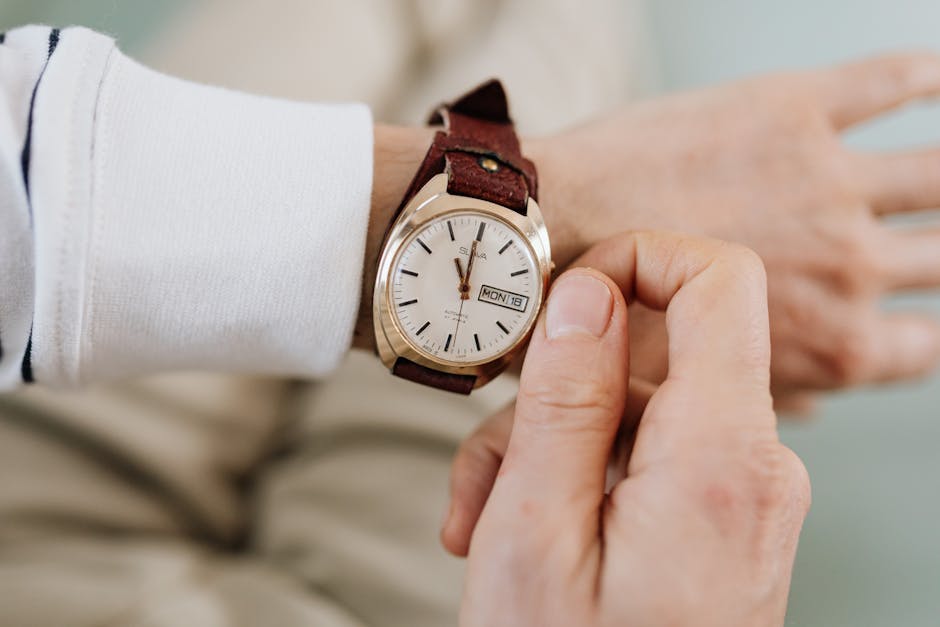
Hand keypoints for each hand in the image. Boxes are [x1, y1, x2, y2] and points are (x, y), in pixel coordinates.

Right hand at [449, 233, 809, 626]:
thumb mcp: (534, 530)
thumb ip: (565, 397)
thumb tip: (588, 293)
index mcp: (722, 460)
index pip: (721, 281)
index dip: (639, 259)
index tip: (568, 294)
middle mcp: (754, 469)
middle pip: (651, 360)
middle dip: (552, 394)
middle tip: (481, 467)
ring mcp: (741, 497)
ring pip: (634, 415)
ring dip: (547, 450)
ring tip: (483, 524)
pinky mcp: (720, 519)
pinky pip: (647, 461)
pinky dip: (579, 480)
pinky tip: (524, 534)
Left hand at [530, 53, 939, 404]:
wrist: (543, 237)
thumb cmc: (603, 326)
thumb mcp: (695, 396)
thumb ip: (762, 395)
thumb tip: (809, 409)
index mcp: (830, 344)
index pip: (919, 346)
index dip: (922, 330)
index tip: (914, 311)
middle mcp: (849, 265)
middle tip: (933, 241)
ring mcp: (827, 183)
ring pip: (936, 175)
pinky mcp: (792, 110)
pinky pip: (890, 82)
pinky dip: (929, 77)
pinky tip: (937, 80)